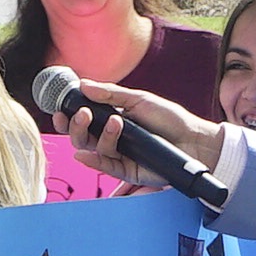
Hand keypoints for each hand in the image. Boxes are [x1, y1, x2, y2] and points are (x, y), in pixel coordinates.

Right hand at [57, 80, 225, 185]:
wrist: (194, 139)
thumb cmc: (169, 119)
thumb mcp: (139, 100)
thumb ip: (111, 94)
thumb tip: (83, 84)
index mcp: (111, 120)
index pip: (83, 120)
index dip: (68, 116)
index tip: (61, 108)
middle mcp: (111, 139)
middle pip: (81, 137)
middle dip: (76, 126)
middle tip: (83, 114)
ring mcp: (119, 155)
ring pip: (93, 150)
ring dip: (99, 135)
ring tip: (116, 122)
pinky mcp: (127, 171)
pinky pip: (105, 167)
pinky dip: (94, 161)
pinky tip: (86, 155)